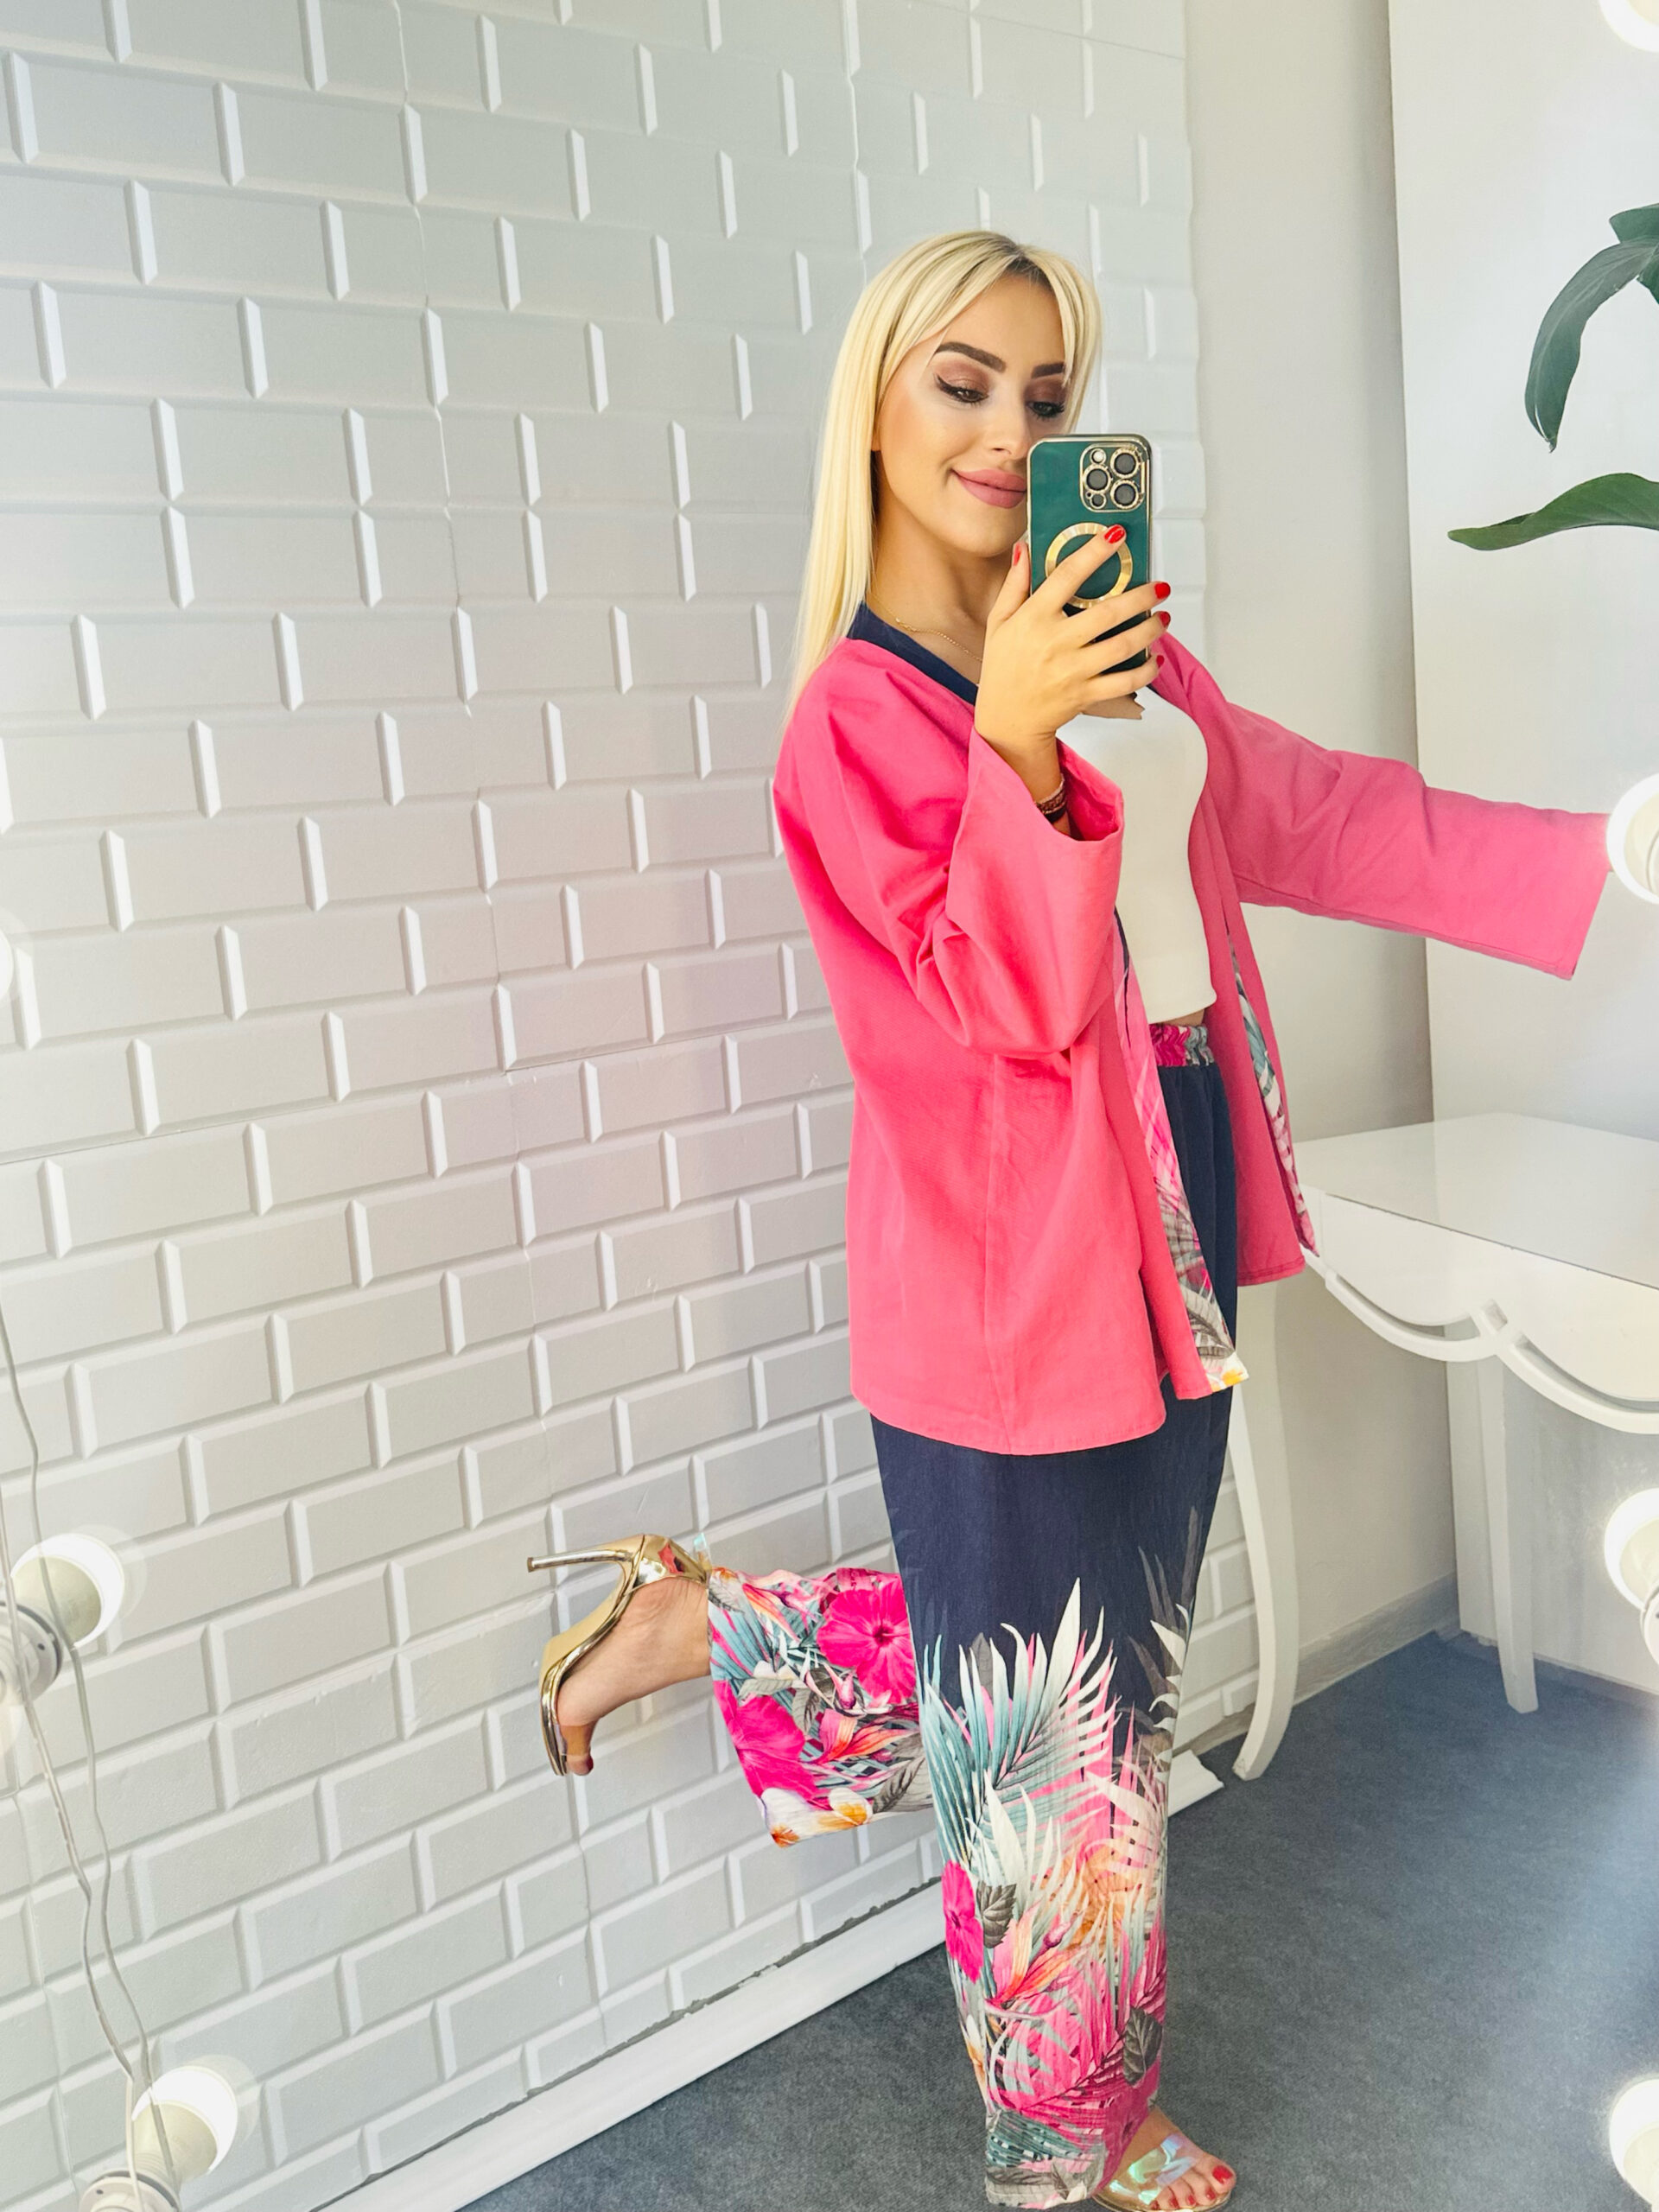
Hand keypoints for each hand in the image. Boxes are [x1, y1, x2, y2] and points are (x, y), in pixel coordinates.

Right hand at [973, 530, 1168, 763]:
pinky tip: (1155, 659)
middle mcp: (1056, 643)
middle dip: (1141, 597)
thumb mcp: (999, 622)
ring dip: (1149, 630)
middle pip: (1108, 613)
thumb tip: (1024, 548)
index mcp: (1034, 619)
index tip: (1115, 536)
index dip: (1094, 552)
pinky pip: (1124, 682)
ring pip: (1122, 646)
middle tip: (1160, 587)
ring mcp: (1073, 670)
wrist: (1007, 720)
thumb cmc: (1003, 668)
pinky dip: (1145, 671)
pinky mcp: (1086, 694)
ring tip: (1164, 618)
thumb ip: (1015, 584)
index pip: (1067, 576)